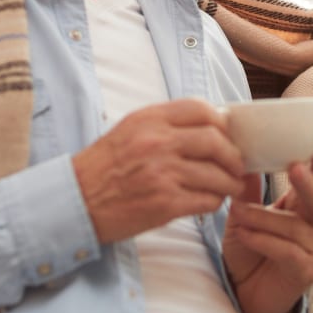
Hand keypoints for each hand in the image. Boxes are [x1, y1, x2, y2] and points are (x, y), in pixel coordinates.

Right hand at [73, 99, 245, 242]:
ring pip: (218, 174)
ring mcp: (163, 173)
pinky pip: (207, 200)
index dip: (222, 123)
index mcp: (149, 119)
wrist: (74, 203)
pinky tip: (210, 202)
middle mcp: (157, 142)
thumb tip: (209, 127)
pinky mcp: (166, 203)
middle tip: (237, 166)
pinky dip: (214, 203)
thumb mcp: (129, 130)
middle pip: (216, 141)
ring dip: (229, 183)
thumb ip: (165, 124)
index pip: (201, 109)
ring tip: (229, 187)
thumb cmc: (103, 168)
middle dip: (233, 156)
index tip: (227, 135)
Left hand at [222, 143, 312, 312]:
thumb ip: (247, 192)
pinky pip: (287, 251)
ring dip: (264, 218)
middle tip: (295, 167)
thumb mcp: (243, 217)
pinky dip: (263, 240)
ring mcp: (312, 250)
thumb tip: (243, 158)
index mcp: (303, 207)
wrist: (243, 293)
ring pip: (295, 227)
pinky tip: (245, 236)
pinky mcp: (304, 272)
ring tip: (238, 214)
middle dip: (309, 183)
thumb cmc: (249, 251)